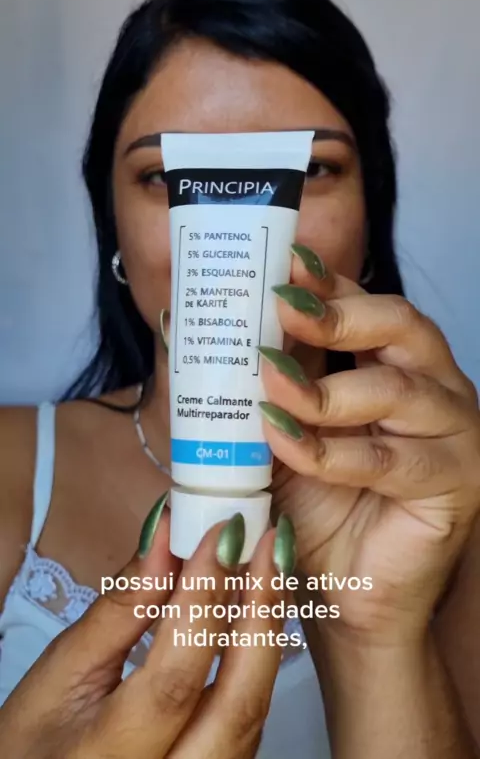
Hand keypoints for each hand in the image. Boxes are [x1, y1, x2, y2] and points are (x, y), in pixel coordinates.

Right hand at [0, 505, 288, 757]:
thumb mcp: (60, 673)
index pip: (174, 679)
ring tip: (271, 561)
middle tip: (270, 540)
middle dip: (261, 614)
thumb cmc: (39, 740)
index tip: (221, 533)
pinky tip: (259, 608)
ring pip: (255, 711)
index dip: (203, 601)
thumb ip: (119, 609)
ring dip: (267, 631)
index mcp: (112, 758)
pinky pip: (250, 717)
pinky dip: (258, 658)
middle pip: (239, 704)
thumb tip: (164, 539)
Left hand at [259, 245, 479, 641]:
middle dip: (341, 313)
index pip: (367, 306)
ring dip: (326, 388)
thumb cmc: (313, 509)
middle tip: (283, 306)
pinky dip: (331, 450)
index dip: (328, 284)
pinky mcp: (456, 481)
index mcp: (393, 365)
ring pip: (399, 388)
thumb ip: (250, 382)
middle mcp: (431, 388)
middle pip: (402, 326)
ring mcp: (452, 432)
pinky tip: (284, 439)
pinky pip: (389, 460)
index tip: (283, 264)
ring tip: (270, 385)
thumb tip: (181, 323)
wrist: (346, 593)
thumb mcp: (275, 432)